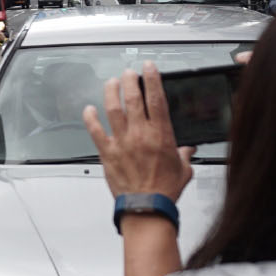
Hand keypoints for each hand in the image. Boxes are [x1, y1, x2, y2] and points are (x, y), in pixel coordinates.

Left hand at [82, 64, 193, 203]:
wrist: (147, 208)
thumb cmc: (164, 191)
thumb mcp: (183, 170)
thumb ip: (184, 156)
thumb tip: (187, 151)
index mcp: (161, 135)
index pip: (156, 99)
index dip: (152, 79)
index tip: (148, 68)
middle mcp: (140, 134)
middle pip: (132, 99)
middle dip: (130, 81)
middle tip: (129, 73)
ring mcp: (122, 142)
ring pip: (113, 109)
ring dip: (111, 92)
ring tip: (111, 82)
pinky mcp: (107, 153)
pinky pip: (95, 131)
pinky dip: (90, 119)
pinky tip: (88, 110)